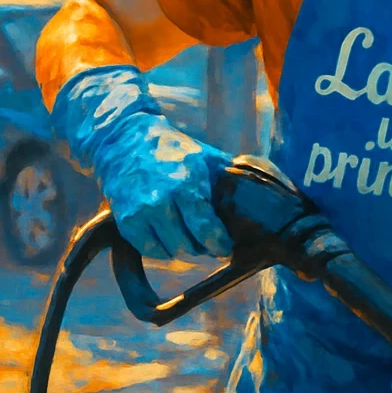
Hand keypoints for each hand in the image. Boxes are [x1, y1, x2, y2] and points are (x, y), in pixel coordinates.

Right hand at [51, 65, 232, 259]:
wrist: (126, 140)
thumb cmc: (174, 149)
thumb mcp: (207, 157)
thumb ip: (231, 177)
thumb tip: (266, 192)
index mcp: (187, 184)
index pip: (207, 230)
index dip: (219, 244)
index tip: (224, 245)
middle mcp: (162, 200)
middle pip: (189, 246)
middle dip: (203, 247)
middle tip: (207, 241)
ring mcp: (141, 212)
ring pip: (169, 252)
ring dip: (182, 249)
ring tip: (188, 236)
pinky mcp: (126, 220)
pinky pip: (149, 249)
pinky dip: (161, 248)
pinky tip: (168, 236)